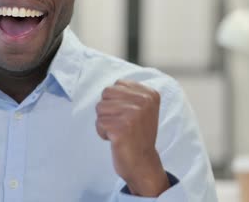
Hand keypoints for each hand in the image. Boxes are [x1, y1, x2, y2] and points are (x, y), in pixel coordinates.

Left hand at [95, 79, 168, 196]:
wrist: (142, 162)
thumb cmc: (137, 134)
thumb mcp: (140, 108)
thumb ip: (127, 92)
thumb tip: (110, 86)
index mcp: (150, 94)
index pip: (116, 85)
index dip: (115, 101)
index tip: (129, 116)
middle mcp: (144, 102)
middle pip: (106, 93)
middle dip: (108, 110)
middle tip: (123, 124)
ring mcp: (133, 115)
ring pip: (100, 108)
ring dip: (105, 122)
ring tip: (120, 131)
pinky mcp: (122, 129)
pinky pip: (99, 123)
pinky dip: (103, 133)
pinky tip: (116, 139)